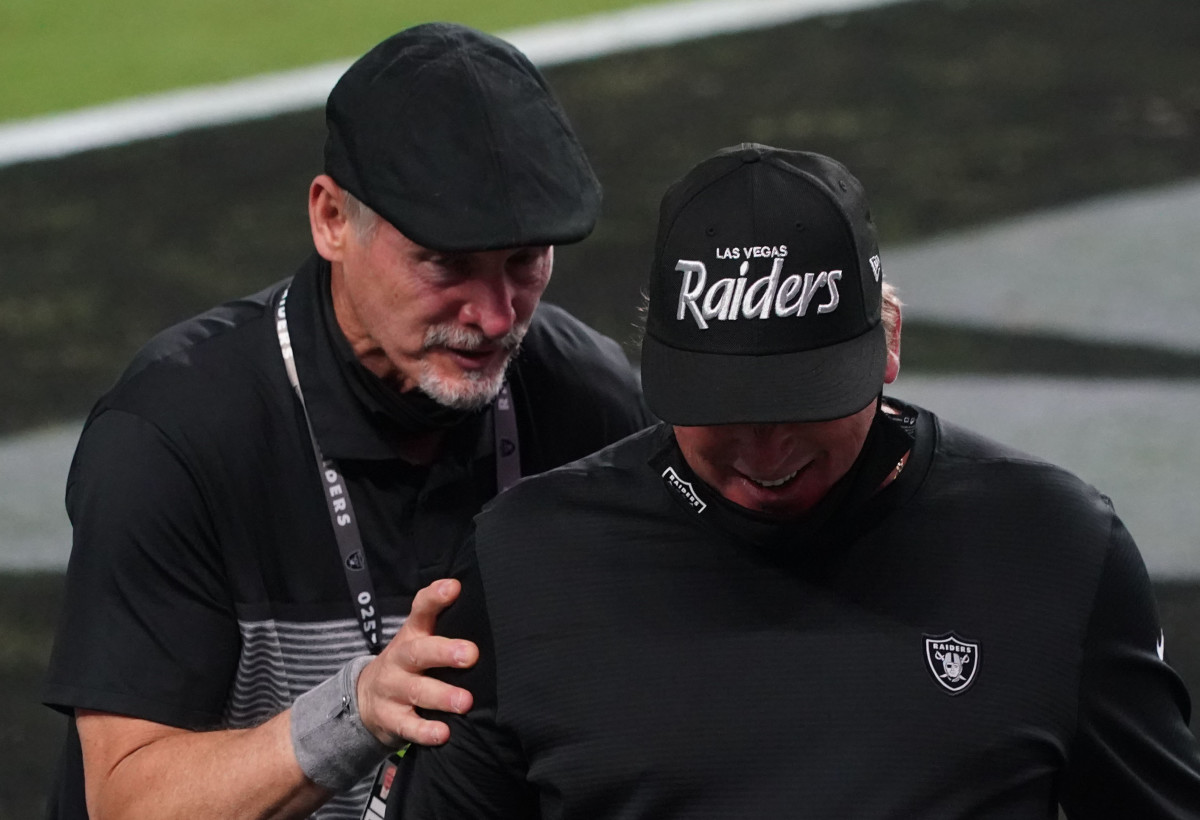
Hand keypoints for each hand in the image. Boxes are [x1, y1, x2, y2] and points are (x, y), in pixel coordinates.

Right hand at [355, 579, 478, 747]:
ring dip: (441, 696)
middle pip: (419, 652)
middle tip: (471, 654)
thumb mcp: (420, 640)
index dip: (435, 598)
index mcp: (412, 635)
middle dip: (444, 652)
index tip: (454, 587)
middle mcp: (400, 659)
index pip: (421, 610)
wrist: (365, 699)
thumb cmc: (410, 664)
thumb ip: (447, 625)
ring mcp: (393, 689)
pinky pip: (407, 726)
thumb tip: (490, 614)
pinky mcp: (390, 718)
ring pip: (417, 690)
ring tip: (465, 702)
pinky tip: (443, 734)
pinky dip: (424, 731)